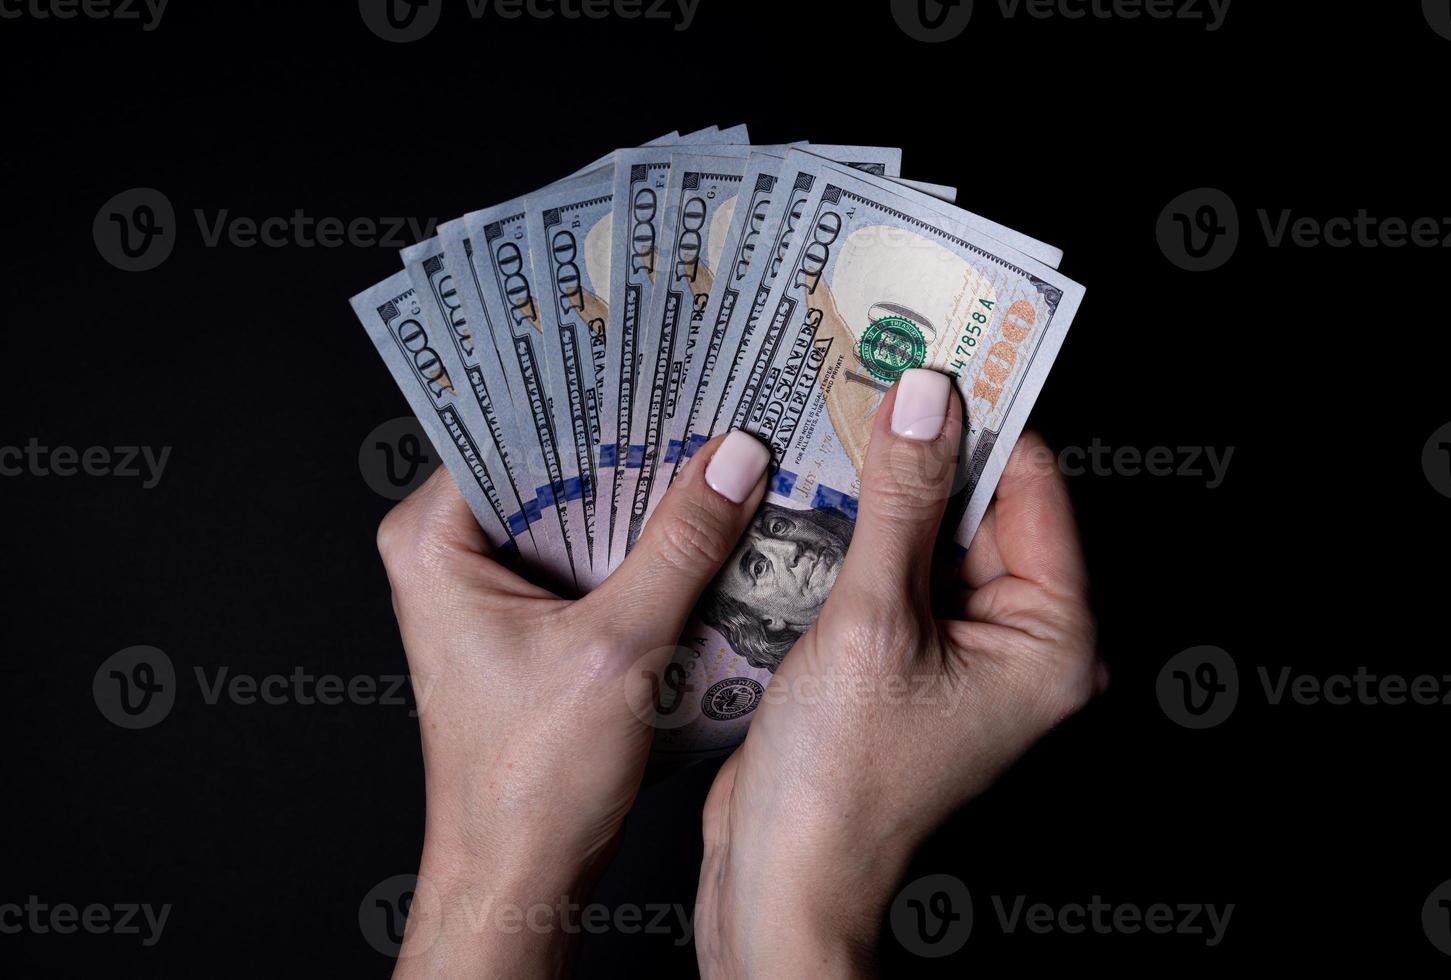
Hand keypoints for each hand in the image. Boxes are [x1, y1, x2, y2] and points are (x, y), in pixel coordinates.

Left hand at [375, 433, 769, 977]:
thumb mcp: (618, 648)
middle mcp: (449, 552)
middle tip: (705, 400)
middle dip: (628, 443)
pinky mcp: (529, 620)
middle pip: (548, 464)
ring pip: (576, 509)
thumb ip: (680, 546)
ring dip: (641, 494)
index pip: (509, 428)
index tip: (659, 362)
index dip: (587, 396)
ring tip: (715, 450)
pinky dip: (641, 544)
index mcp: (432, 540)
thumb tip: (733, 460)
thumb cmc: (532, 781)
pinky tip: (701, 524)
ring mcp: (488, 587)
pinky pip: (589, 555)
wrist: (520, 874)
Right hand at [696, 369, 1103, 977]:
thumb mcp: (872, 621)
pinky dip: (860, 533)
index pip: (1032, 488)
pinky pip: (896, 573)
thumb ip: (900, 501)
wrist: (781, 876)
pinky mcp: (908, 660)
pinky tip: (811, 492)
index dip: (981, 415)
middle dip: (923, 448)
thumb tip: (923, 399)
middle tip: (865, 376)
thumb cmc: (839, 783)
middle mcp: (1021, 644)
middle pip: (981, 508)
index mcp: (1052, 639)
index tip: (932, 347)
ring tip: (830, 422)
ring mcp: (963, 654)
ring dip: (884, 488)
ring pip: (931, 536)